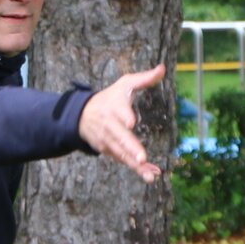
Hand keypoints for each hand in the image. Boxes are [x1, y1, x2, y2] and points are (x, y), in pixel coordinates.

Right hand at [79, 63, 167, 182]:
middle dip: (131, 148)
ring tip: (150, 175)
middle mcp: (110, 125)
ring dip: (136, 165)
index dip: (124, 116)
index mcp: (114, 107)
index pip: (119, 111)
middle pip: (120, 138)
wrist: (82, 114)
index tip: (130, 122)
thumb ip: (144, 79)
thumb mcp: (124, 84)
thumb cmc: (110, 98)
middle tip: (141, 158)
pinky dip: (135, 168)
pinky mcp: (108, 150)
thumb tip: (162, 68)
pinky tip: (150, 175)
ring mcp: (107, 140)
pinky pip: (123, 160)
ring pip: (122, 153)